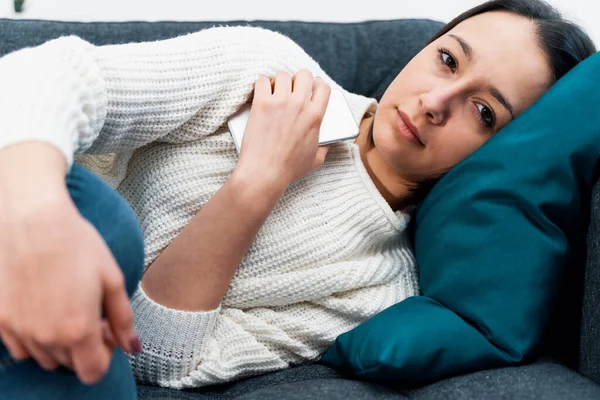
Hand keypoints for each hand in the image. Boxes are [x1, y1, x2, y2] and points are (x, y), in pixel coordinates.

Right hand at [0, 142, 138, 384]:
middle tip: (90, 314)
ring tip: (67, 309)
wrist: (32, 219)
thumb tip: (133, 346)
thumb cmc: (77, 244)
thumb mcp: (112, 279)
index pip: (93, 372)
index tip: (107, 332)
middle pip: (69, 365)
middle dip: (85, 347)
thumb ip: (123, 319)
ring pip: (43, 358)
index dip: (105, 356)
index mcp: (78, 330)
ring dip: (59, 344)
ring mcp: (19, 331)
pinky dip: (33, 337)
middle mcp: (46, 338)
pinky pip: (18, 346)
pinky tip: (42, 309)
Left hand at [235, 69, 330, 190]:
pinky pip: (262, 81)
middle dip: (298, 79)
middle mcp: (299, 105)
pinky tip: (261, 93)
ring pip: (282, 75)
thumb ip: (325, 147)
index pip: (324, 87)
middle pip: (304, 74)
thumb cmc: (288, 169)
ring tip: (274, 92)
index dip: (317, 85)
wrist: (265, 173)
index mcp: (315, 116)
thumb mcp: (316, 160)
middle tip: (290, 89)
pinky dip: (261, 84)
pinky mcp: (261, 104)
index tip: (311, 88)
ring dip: (278, 81)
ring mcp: (280, 102)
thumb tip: (328, 142)